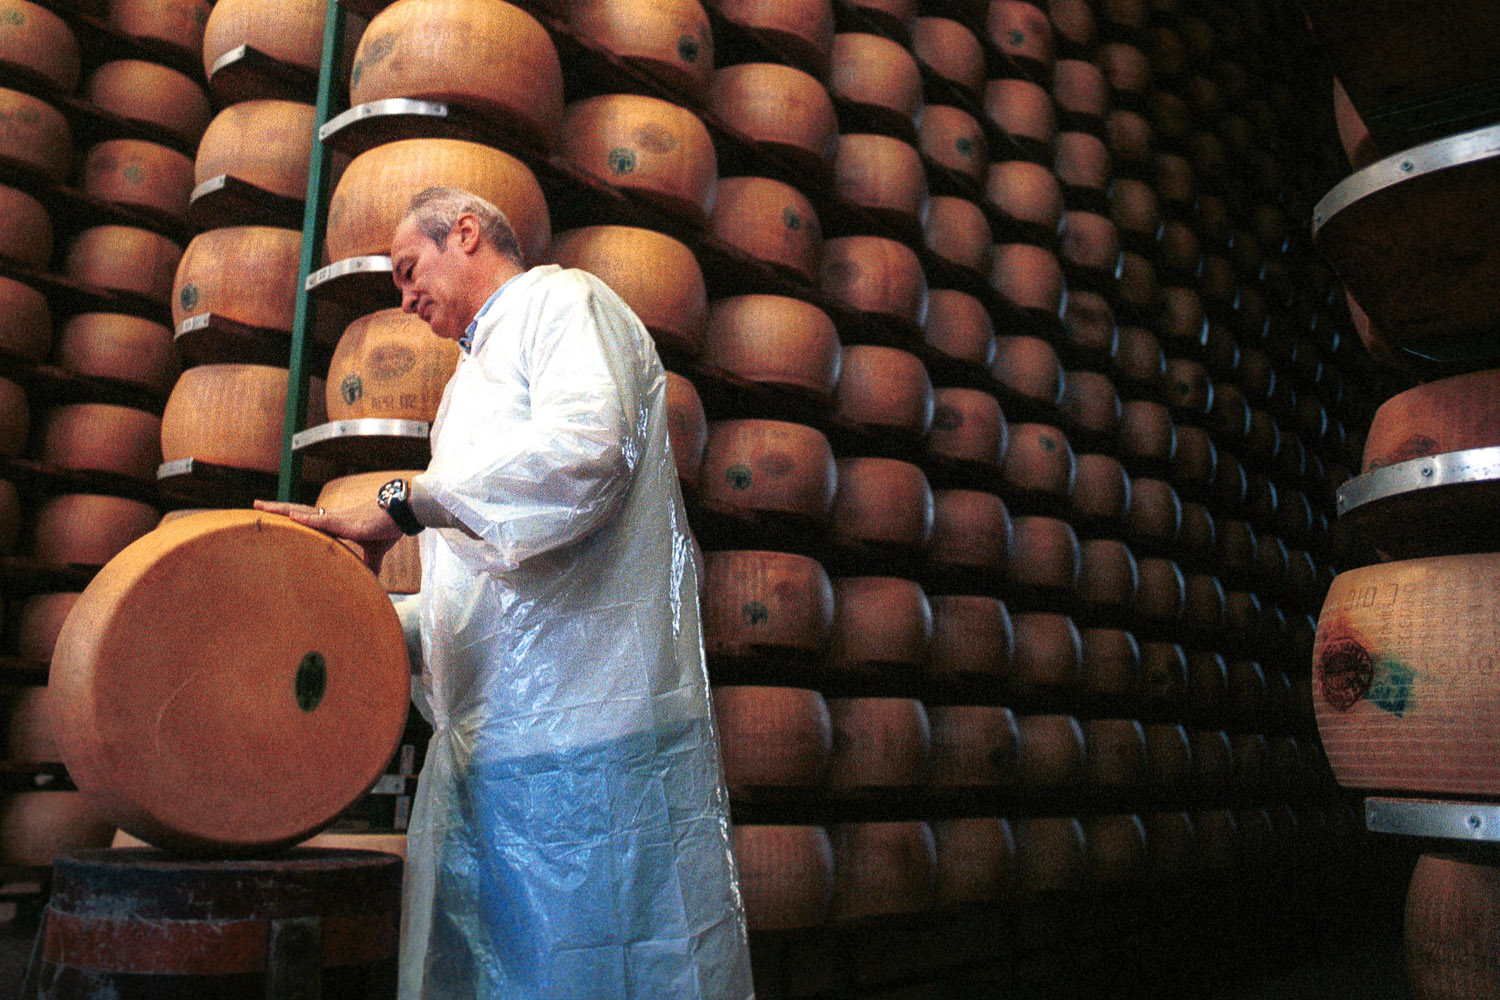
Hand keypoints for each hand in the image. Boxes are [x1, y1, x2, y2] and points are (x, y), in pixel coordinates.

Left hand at [252, 498, 403, 572]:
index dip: (291, 516)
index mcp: (336, 524)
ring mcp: (339, 520)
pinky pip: (324, 521)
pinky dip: (307, 521)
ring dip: (283, 510)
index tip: (272, 514)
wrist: (404, 514)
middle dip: (277, 509)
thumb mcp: (375, 550)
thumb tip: (370, 582)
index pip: (308, 519)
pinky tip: (292, 517)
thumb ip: (368, 565)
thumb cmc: (389, 526)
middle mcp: (333, 519)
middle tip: (255, 504)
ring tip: (262, 506)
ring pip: (305, 513)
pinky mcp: (350, 524)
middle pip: (299, 511)